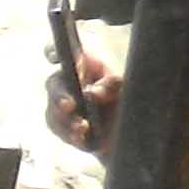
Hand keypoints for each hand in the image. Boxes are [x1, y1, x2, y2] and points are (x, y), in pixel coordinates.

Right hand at [50, 32, 120, 154]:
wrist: (135, 132)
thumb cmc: (131, 100)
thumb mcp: (127, 87)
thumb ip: (111, 85)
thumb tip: (91, 93)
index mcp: (86, 65)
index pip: (64, 52)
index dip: (52, 51)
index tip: (53, 58)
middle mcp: (70, 81)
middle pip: (54, 83)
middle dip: (59, 95)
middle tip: (69, 106)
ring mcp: (62, 104)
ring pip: (53, 109)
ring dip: (66, 120)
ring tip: (83, 128)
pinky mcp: (61, 124)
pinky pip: (57, 128)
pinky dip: (69, 134)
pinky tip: (81, 138)